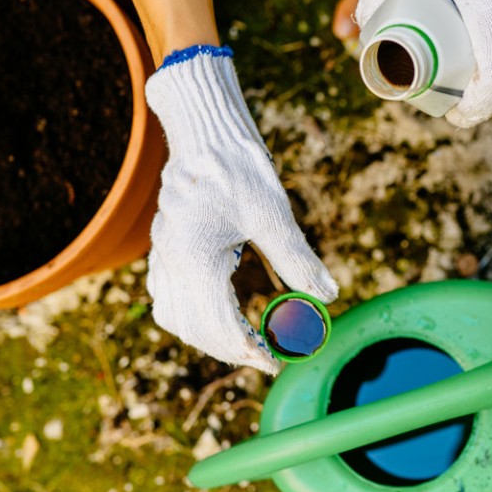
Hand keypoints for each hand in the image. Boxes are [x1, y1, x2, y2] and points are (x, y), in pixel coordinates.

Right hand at [143, 46, 336, 373]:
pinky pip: (167, 294)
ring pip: (173, 316)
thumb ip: (298, 259)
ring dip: (206, 336)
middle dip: (229, 350)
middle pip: (193, 329)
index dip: (249, 353)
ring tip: (245, 340)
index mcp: (196, 260)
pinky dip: (190, 313)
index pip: (219, 328)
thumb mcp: (274, 213)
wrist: (204, 129)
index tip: (278, 362)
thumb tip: (328, 296)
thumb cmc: (239, 166)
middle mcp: (172, 262)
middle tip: (267, 356)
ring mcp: (163, 253)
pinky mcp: (165, 243)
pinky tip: (218, 310)